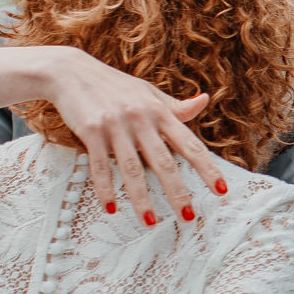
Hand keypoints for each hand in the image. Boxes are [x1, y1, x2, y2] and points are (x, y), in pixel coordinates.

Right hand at [36, 47, 229, 219]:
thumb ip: (174, 106)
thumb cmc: (114, 86)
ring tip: (150, 222)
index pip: (189, 144)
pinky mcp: (91, 131)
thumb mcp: (147, 93)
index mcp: (159, 111)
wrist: (71, 71)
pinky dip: (105, 188)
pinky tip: (111, 207)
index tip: (222, 189)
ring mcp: (115, 125)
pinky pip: (99, 165)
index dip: (207, 168)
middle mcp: (140, 119)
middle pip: (163, 162)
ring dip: (141, 198)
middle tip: (188, 217)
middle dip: (177, 191)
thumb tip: (204, 101)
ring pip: (131, 168)